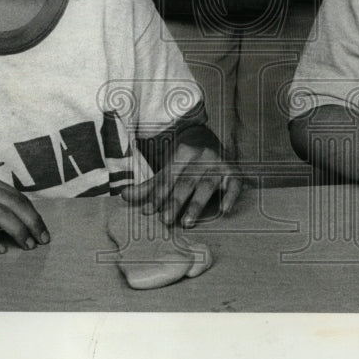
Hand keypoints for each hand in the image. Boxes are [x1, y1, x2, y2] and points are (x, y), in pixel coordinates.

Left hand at [122, 128, 242, 227]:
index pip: (169, 176)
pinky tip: (224, 210)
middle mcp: (203, 156)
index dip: (157, 194)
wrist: (208, 136)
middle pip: (186, 182)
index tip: (147, 211)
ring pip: (207, 186)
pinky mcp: (234, 172)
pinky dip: (231, 197)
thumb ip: (149, 184)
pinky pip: (234, 185)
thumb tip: (123, 196)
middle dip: (174, 201)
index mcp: (184, 152)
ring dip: (196, 205)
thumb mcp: (167, 166)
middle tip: (164, 220)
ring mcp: (220, 164)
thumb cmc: (184, 158)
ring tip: (186, 222)